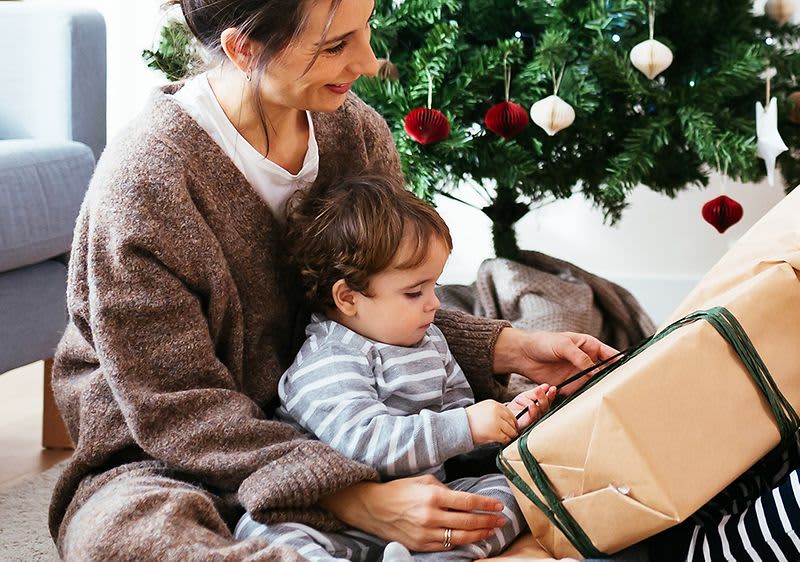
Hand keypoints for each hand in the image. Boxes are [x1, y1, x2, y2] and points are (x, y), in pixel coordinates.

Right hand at [319, 475, 507, 551]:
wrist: (373, 507)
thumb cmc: (399, 490)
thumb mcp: (423, 481)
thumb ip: (445, 489)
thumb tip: (463, 499)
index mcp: (432, 496)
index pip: (467, 501)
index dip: (486, 504)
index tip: (499, 505)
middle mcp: (431, 516)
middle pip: (468, 521)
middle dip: (488, 520)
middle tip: (502, 519)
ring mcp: (426, 533)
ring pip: (461, 537)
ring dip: (480, 534)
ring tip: (491, 530)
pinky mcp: (420, 545)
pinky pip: (446, 547)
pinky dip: (461, 543)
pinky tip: (471, 539)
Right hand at [465, 399, 517, 444]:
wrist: (459, 426)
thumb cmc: (469, 420)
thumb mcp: (483, 409)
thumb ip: (495, 412)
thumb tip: (508, 421)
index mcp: (494, 404)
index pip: (509, 412)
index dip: (512, 421)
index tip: (512, 426)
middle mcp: (496, 411)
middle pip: (512, 421)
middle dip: (512, 429)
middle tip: (511, 434)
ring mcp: (496, 422)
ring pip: (511, 430)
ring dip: (510, 435)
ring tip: (506, 438)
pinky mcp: (495, 432)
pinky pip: (506, 438)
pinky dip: (506, 441)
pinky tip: (502, 442)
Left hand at [493, 328, 618, 395]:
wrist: (523, 355)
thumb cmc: (543, 343)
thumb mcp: (563, 345)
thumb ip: (579, 357)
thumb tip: (594, 370)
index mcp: (590, 346)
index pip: (611, 355)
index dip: (622, 362)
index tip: (632, 372)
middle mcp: (588, 361)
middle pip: (607, 372)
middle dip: (614, 380)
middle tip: (624, 390)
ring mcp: (580, 374)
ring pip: (596, 384)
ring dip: (601, 391)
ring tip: (611, 399)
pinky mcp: (570, 385)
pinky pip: (582, 393)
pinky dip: (587, 398)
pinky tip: (592, 404)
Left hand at [506, 384, 556, 429]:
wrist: (504, 415)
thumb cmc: (517, 407)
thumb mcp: (526, 396)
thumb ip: (535, 392)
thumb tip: (546, 386)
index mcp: (540, 408)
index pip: (548, 402)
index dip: (551, 395)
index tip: (553, 388)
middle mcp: (538, 415)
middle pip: (545, 407)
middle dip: (544, 397)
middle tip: (541, 389)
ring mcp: (532, 421)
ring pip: (539, 410)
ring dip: (538, 400)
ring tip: (537, 391)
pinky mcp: (526, 425)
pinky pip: (531, 417)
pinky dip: (531, 409)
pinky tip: (529, 403)